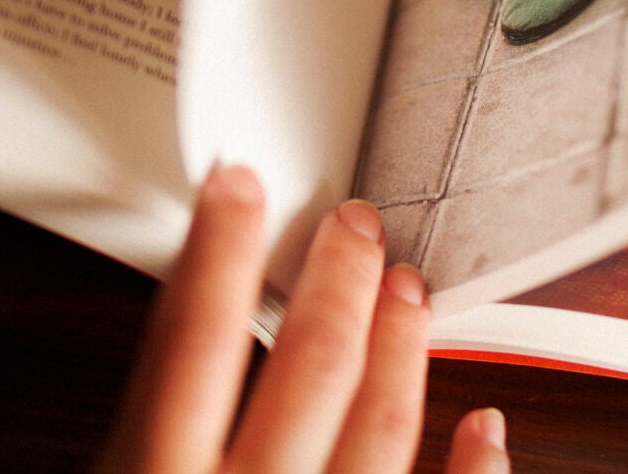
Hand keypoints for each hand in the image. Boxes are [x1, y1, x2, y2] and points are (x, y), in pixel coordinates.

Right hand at [99, 165, 510, 472]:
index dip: (220, 248)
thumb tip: (164, 350)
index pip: (194, 339)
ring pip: (381, 422)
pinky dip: (476, 466)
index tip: (237, 183)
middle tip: (354, 222)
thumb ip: (141, 426)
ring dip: (400, 345)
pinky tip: (486, 422)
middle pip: (309, 363)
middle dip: (337, 276)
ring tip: (408, 289)